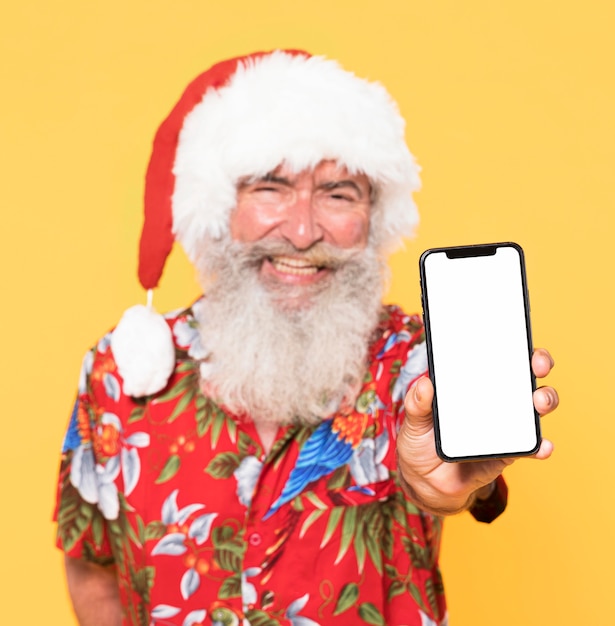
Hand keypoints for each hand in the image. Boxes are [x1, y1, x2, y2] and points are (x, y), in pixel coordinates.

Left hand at [396, 348, 558, 515]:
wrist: (425, 481)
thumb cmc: (420, 441)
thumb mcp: (413, 419)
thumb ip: (416, 403)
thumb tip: (425, 384)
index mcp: (470, 384)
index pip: (494, 357)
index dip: (509, 342)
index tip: (516, 334)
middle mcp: (493, 399)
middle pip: (523, 375)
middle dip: (537, 364)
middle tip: (536, 365)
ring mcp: (504, 424)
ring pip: (533, 407)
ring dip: (544, 399)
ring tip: (538, 402)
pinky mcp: (509, 451)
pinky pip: (530, 446)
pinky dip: (541, 445)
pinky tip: (542, 444)